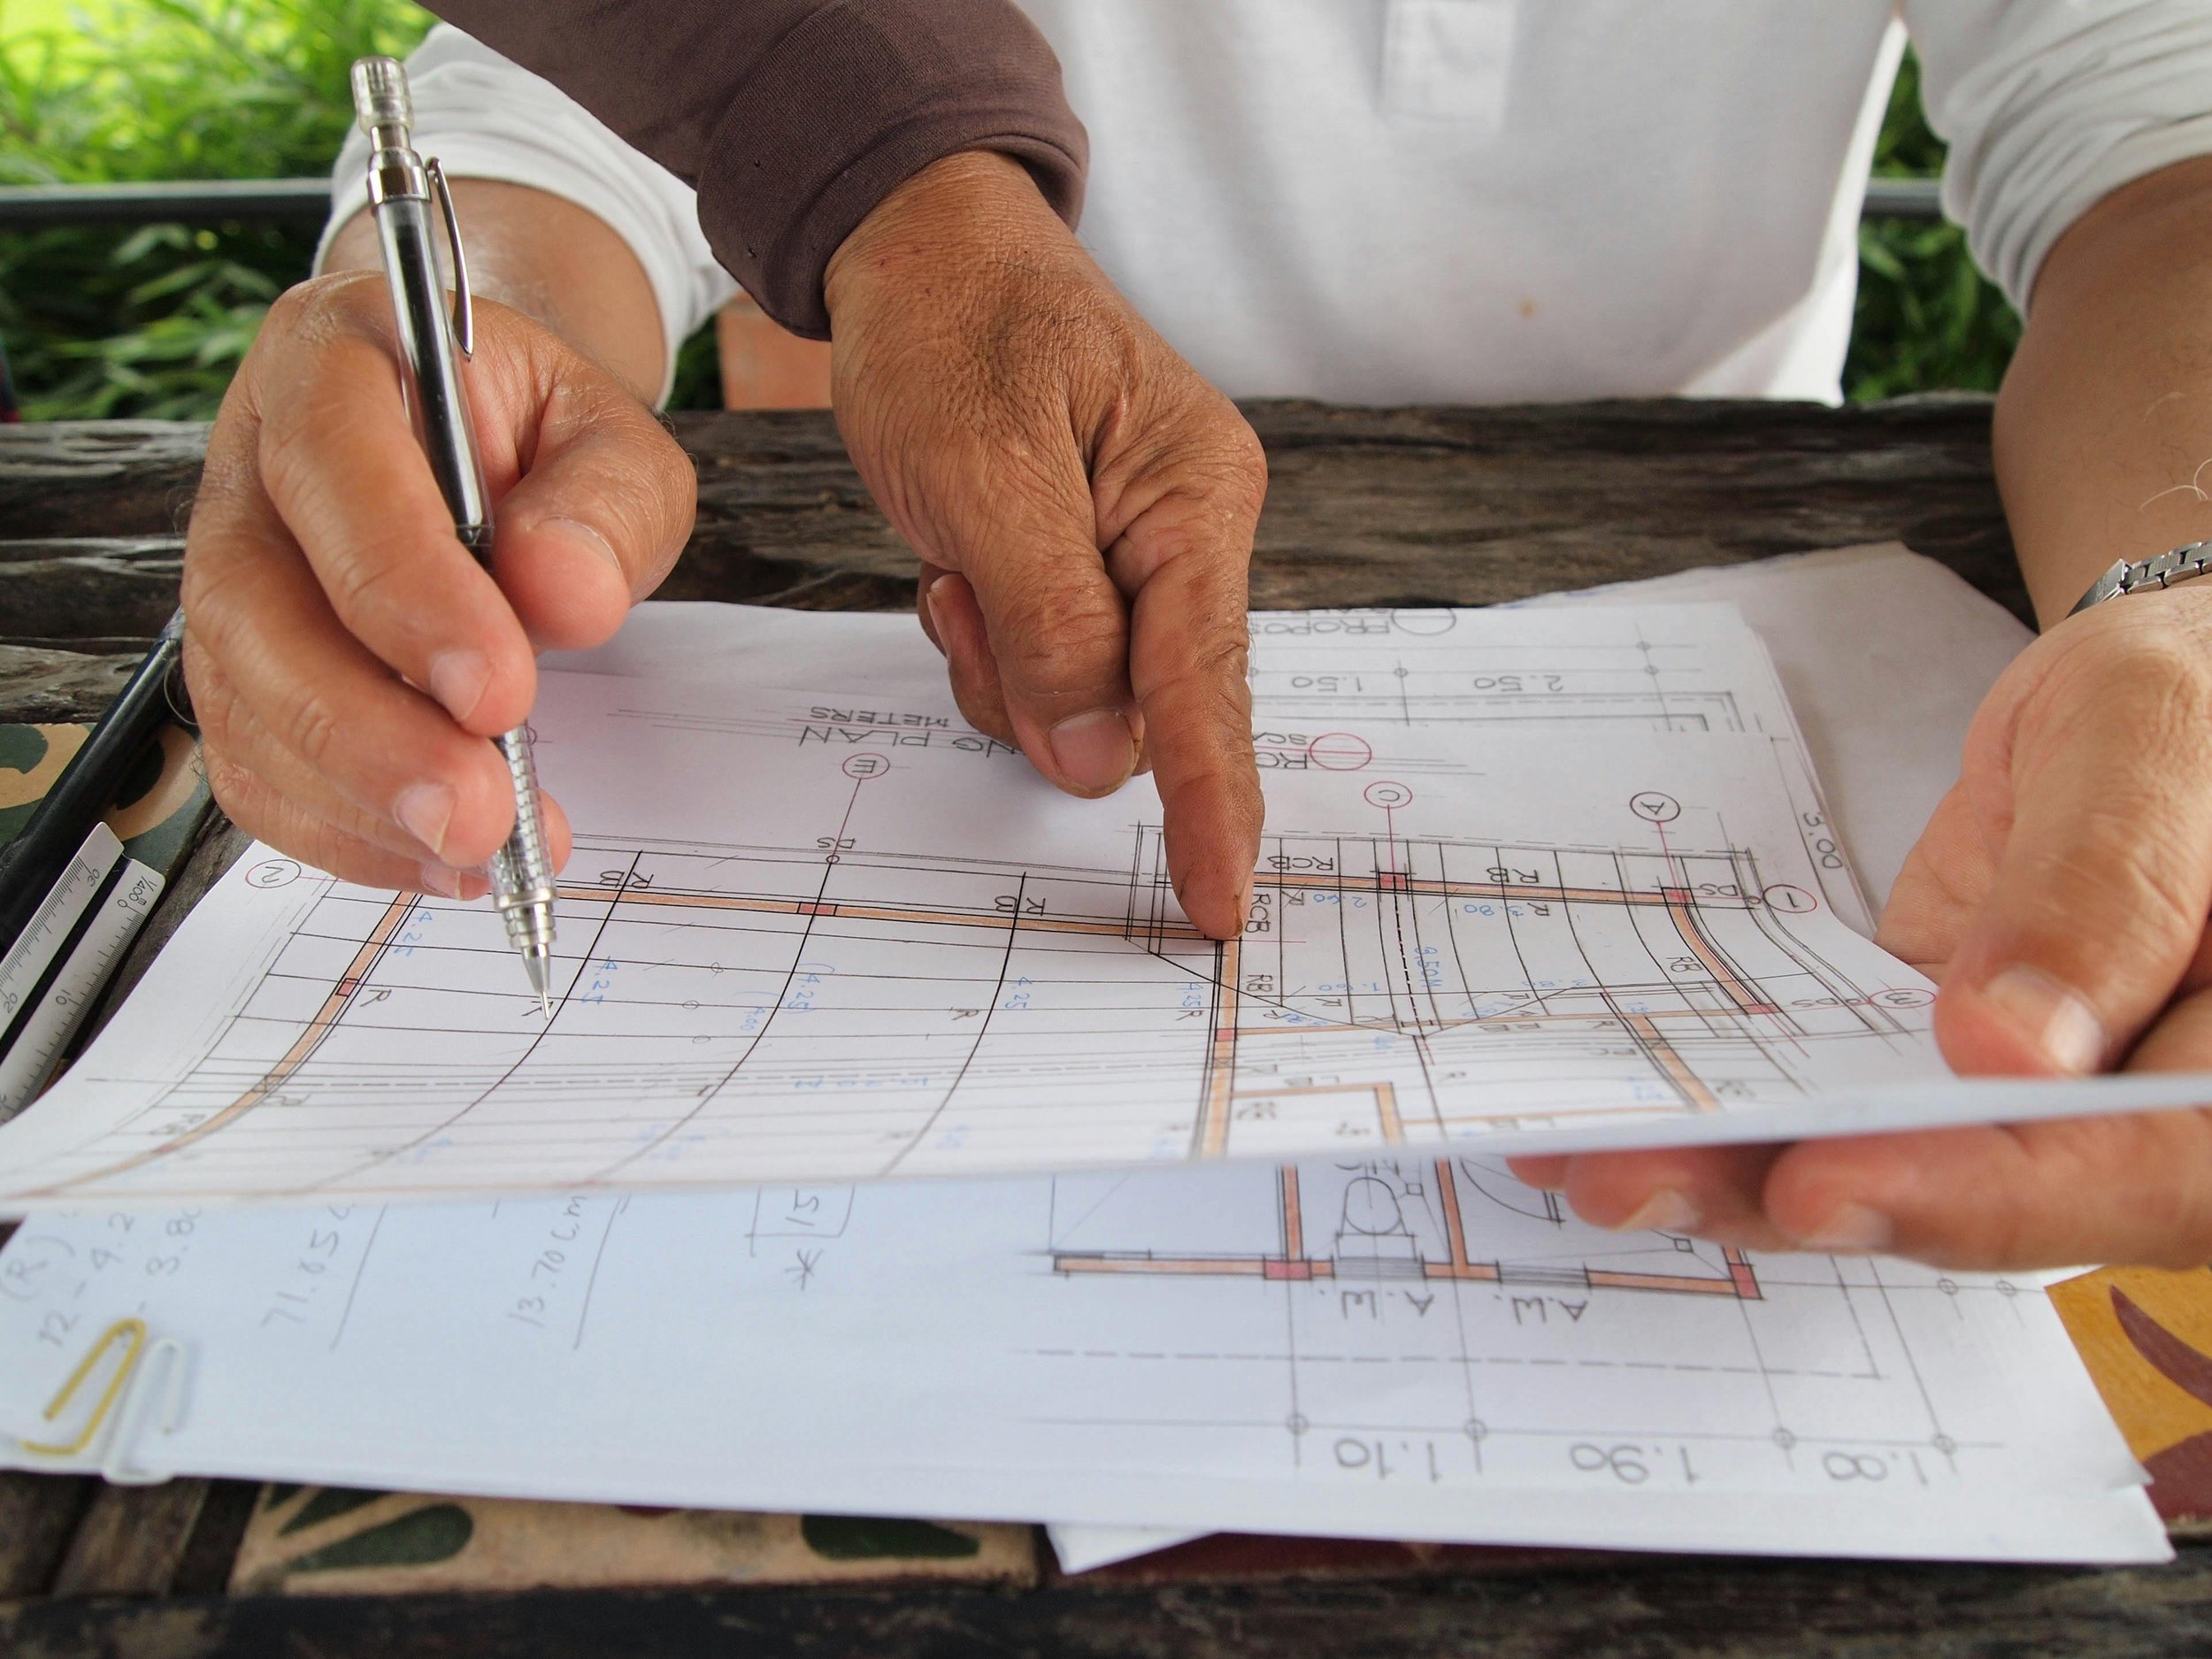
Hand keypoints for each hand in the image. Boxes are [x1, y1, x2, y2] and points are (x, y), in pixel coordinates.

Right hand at [182, 272, 694, 895]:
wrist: (487, 438)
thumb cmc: (540, 433)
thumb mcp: (611, 433)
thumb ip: (606, 500)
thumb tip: (563, 594)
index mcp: (330, 363)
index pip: (332, 468)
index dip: (402, 588)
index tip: (499, 690)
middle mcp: (249, 469)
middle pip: (254, 607)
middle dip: (368, 731)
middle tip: (480, 811)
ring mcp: (230, 575)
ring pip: (242, 702)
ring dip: (358, 800)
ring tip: (481, 847)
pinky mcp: (242, 670)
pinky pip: (257, 768)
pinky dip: (344, 833)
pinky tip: (437, 858)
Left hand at [825, 152, 1267, 939]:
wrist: (915, 249)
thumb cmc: (954, 325)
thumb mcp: (984, 469)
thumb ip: (1051, 620)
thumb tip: (1094, 760)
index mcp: (1195, 499)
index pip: (1205, 685)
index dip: (1209, 802)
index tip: (1221, 905)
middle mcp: (1188, 536)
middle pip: (1140, 706)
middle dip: (1042, 687)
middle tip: (967, 589)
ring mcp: (1140, 558)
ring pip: (1082, 702)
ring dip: (1001, 660)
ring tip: (958, 555)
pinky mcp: (1088, 573)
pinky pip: (1046, 669)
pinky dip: (989, 641)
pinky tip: (960, 563)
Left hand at [1510, 584, 2211, 1269]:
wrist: (2184, 700)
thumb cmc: (2202, 706)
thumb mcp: (2161, 755)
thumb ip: (2106, 895)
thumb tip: (2009, 1055)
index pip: (2122, 1172)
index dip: (1967, 1195)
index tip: (1819, 1183)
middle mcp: (2137, 1119)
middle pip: (1977, 1195)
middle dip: (1790, 1192)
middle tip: (1626, 1178)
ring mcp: (2032, 1095)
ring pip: (1892, 1156)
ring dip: (1737, 1160)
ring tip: (1590, 1157)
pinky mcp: (1944, 1055)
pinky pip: (1846, 1087)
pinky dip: (1742, 1095)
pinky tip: (1630, 1096)